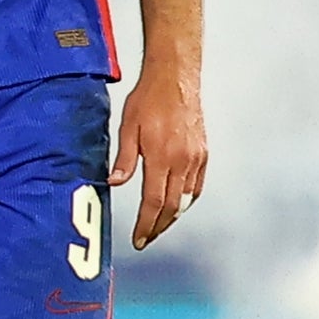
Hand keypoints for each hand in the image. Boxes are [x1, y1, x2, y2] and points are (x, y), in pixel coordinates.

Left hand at [112, 60, 207, 248]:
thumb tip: (114, 183)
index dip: (146, 224)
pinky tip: (176, 204)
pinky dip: (186, 200)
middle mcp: (183, 161)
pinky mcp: (203, 153)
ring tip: (158, 226)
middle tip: (147, 239)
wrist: (175, 79)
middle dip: (159, 227)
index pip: (153, 202)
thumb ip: (124, 158)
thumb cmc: (148, 100)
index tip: (139, 239)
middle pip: (172, 207)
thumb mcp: (127, 127)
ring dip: (173, 216)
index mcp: (162, 157)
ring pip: (187, 199)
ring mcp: (196, 158)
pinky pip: (196, 186)